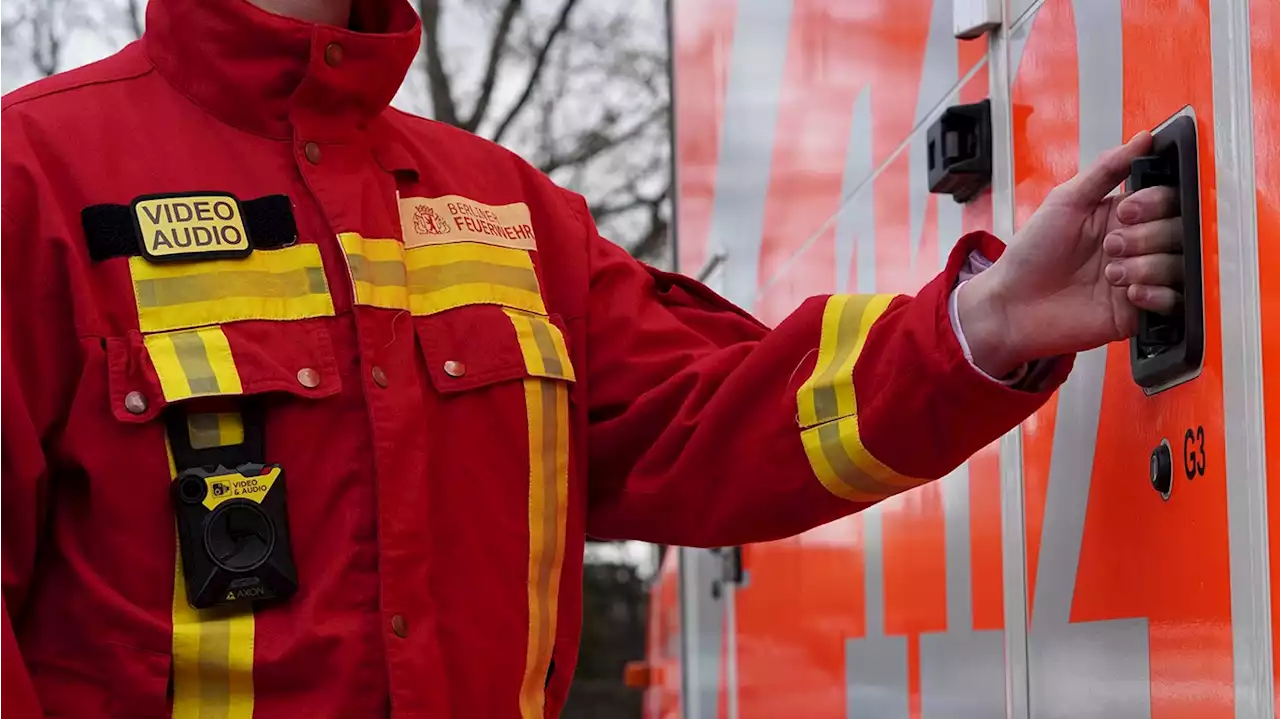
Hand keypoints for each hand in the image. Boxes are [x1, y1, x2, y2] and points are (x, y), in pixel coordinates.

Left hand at [958, 131, 1183, 376]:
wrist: (1012, 305)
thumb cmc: (1031, 253)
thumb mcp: (1066, 201)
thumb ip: (1107, 169)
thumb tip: (1143, 138)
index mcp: (1122, 215)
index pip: (1167, 199)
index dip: (1153, 204)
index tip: (1125, 212)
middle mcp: (1136, 245)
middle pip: (1178, 230)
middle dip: (1144, 238)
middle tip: (1109, 248)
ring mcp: (1139, 278)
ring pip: (1179, 265)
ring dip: (1145, 266)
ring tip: (1110, 273)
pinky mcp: (1137, 312)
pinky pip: (1173, 301)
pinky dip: (1156, 295)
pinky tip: (1128, 293)